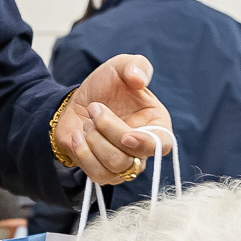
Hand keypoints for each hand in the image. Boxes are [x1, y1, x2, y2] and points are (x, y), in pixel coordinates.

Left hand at [57, 54, 172, 184]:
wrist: (78, 101)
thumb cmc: (106, 86)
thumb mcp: (120, 66)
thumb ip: (136, 65)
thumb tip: (139, 80)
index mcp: (156, 124)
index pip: (162, 145)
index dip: (146, 144)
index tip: (127, 135)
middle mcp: (143, 148)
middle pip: (132, 157)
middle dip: (108, 130)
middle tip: (95, 108)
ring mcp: (124, 164)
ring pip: (115, 167)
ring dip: (94, 141)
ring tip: (87, 123)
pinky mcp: (104, 172)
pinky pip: (97, 175)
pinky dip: (83, 153)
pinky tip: (78, 136)